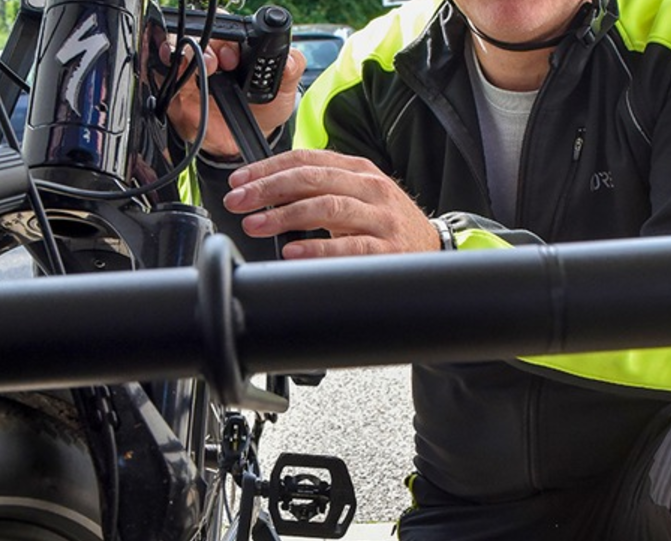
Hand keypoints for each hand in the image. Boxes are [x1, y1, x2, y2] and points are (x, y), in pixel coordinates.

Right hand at [163, 40, 304, 157]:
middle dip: (205, 46)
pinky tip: (177, 81)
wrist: (244, 146)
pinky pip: (163, 80)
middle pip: (196, 35)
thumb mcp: (283, 91)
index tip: (235, 57)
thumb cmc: (262, 111)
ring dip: (182, 55)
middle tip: (216, 64)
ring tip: (195, 67)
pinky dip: (165, 76)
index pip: (225, 29)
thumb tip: (291, 61)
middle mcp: (210, 57)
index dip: (228, 38)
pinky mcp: (176, 95)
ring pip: (175, 52)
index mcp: (235, 48)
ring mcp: (191, 75)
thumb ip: (290, 71)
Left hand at [222, 149, 440, 258]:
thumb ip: (319, 188)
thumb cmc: (384, 223)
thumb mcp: (355, 195)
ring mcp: (380, 217)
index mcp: (357, 169)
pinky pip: (349, 247)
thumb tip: (267, 192)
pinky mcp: (387, 249)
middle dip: (268, 189)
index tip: (239, 182)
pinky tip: (293, 251)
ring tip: (256, 224)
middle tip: (238, 202)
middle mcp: (369, 188)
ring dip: (285, 216)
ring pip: (327, 207)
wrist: (432, 249)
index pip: (306, 160)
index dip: (268, 168)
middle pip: (311, 179)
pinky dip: (318, 248)